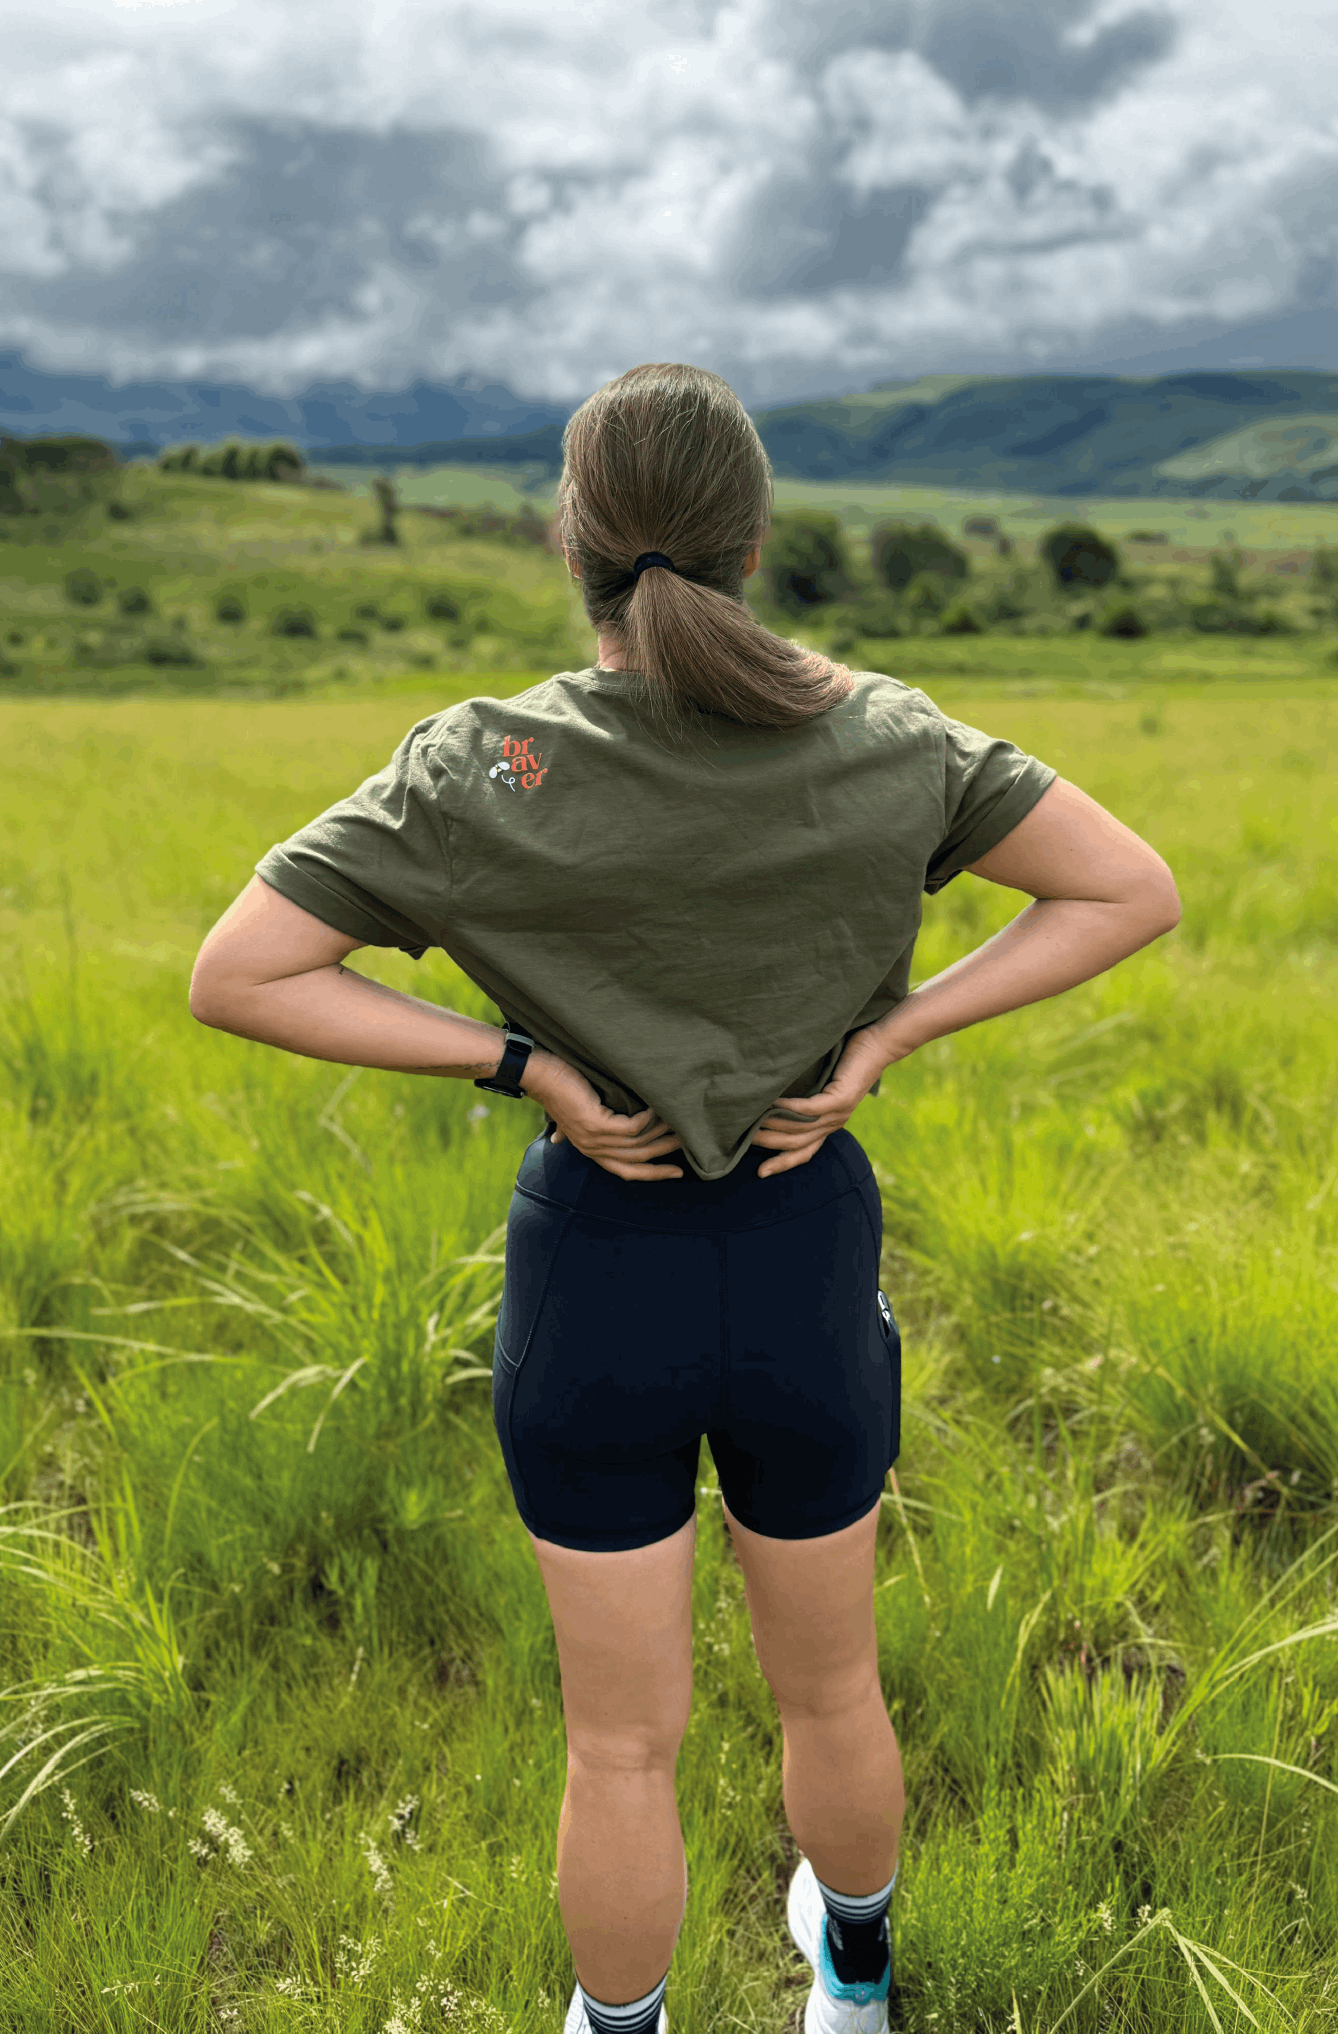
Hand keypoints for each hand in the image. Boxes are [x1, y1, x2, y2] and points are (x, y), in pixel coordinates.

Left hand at [523, 1050, 684, 1180]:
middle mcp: (591, 1149)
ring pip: (637, 1144)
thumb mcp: (564, 1113)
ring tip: (679, 1122)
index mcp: (589, 1150)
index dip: (653, 1174)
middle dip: (665, 1154)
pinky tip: (657, 1107)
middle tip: (689, 1143)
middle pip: (637, 1162)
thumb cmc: (555, 1087)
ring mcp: (592, 1139)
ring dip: (661, 1133)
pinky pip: (630, 1128)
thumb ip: (567, 1129)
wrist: (539, 1073)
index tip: (678, 1171)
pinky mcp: (594, 1124)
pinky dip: (647, 1119)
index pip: (626, 1171)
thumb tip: (559, 1139)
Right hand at [751, 1024, 912, 1177]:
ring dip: (774, 1127)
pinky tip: (772, 1104)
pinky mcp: (841, 1097)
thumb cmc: (845, 1061)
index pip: (804, 1152)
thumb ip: (803, 1099)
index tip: (759, 1173)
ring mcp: (839, 1113)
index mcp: (829, 1125)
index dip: (782, 1163)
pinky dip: (790, 1109)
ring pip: (801, 1129)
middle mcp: (834, 1124)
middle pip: (797, 1144)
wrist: (877, 1045)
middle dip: (770, 1145)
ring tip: (751, 1123)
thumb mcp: (822, 1085)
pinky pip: (811, 1109)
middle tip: (744, 1141)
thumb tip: (769, 1101)